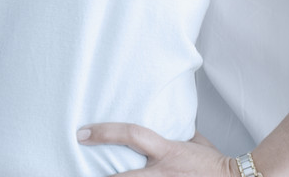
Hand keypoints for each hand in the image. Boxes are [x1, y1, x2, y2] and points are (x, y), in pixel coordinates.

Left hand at [76, 124, 232, 175]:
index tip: (82, 134)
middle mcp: (162, 173)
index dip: (105, 133)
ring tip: (87, 176)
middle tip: (73, 171)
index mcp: (166, 151)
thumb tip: (165, 117)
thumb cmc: (215, 162)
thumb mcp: (194, 140)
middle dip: (99, 176)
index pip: (131, 134)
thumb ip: (175, 131)